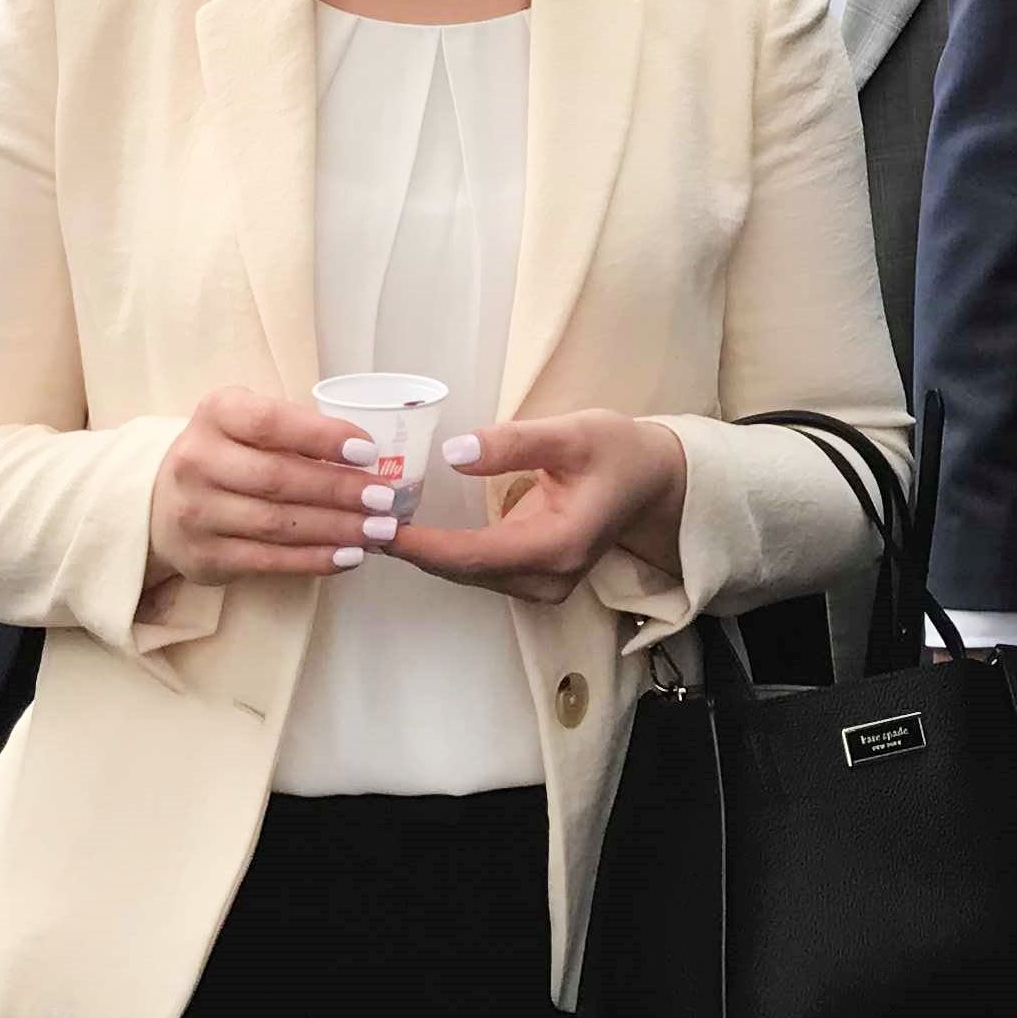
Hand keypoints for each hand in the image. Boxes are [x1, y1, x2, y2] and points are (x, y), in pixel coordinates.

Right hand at [148, 387, 392, 584]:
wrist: (159, 503)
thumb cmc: (226, 453)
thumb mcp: (246, 424)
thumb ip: (293, 430)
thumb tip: (367, 456)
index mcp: (215, 414)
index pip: (269, 423)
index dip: (321, 437)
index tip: (368, 451)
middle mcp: (197, 461)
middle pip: (278, 478)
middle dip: (339, 490)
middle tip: (384, 499)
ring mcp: (196, 513)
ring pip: (277, 523)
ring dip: (336, 528)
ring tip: (379, 530)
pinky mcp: (203, 557)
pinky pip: (268, 560)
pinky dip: (314, 559)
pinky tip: (349, 555)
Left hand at [377, 414, 687, 606]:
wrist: (655, 479)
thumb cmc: (617, 449)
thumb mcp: (572, 433)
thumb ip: (514, 443)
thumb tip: (453, 452)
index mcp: (558, 546)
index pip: (474, 555)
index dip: (422, 545)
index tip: (377, 525)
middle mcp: (548, 578)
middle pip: (465, 571)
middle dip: (413, 548)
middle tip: (361, 515)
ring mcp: (543, 584)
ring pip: (469, 574)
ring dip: (425, 551)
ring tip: (376, 519)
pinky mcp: (535, 577)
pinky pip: (479, 568)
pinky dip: (445, 551)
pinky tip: (412, 527)